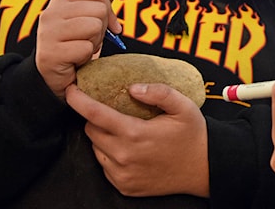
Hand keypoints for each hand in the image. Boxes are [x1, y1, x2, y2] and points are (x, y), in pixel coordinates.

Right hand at [36, 0, 121, 97]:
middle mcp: (51, 13)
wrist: (55, 76)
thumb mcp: (89, 19)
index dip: (107, 11)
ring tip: (81, 49)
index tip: (102, 25)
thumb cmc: (74, 45)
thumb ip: (101, 1)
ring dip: (94, 42)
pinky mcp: (51, 53)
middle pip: (99, 9)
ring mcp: (48, 32)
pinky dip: (86, 57)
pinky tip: (75, 60)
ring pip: (94, 26)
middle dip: (101, 28)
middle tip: (87, 40)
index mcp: (61, 0)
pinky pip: (86, 48)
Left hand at [65, 82, 208, 196]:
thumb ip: (158, 92)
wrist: (203, 169)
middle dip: (96, 118)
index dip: (79, 101)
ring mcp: (122, 174)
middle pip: (92, 131)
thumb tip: (133, 88)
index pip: (95, 115)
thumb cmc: (193, 135)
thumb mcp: (184, 106)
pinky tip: (128, 148)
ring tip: (123, 130)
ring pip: (96, 149)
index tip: (71, 91)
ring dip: (103, 137)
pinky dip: (110, 154)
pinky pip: (105, 166)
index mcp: (135, 134)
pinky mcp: (124, 186)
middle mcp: (124, 156)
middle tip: (112, 110)